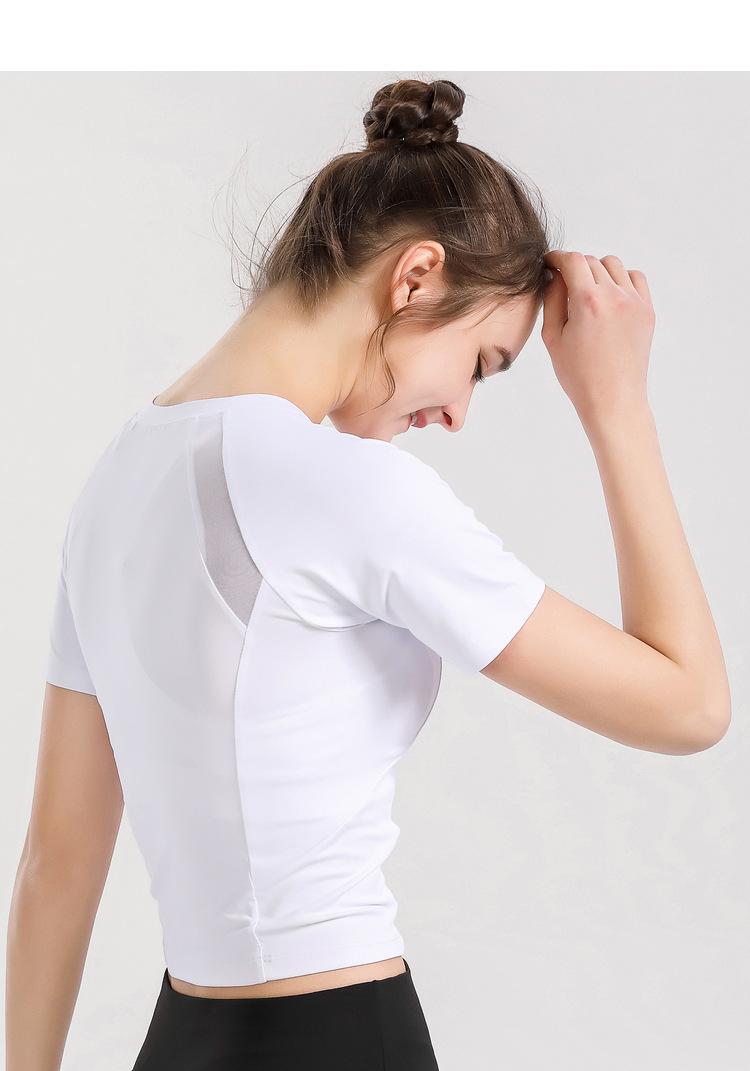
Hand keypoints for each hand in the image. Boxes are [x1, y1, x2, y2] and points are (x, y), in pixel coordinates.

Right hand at [541, 251, 655, 422]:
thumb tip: (554, 276)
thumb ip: (552, 300)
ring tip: (588, 292)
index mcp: (587, 301)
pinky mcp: (647, 311)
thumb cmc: (579, 375)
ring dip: (598, 271)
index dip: (557, 257)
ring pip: (614, 265)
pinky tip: (609, 297)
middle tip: (564, 284)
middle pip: (591, 261)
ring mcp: (634, 302)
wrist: (614, 400)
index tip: (550, 263)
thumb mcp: (552, 338)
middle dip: (575, 267)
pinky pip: (635, 278)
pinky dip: (620, 279)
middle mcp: (614, 296)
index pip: (572, 260)